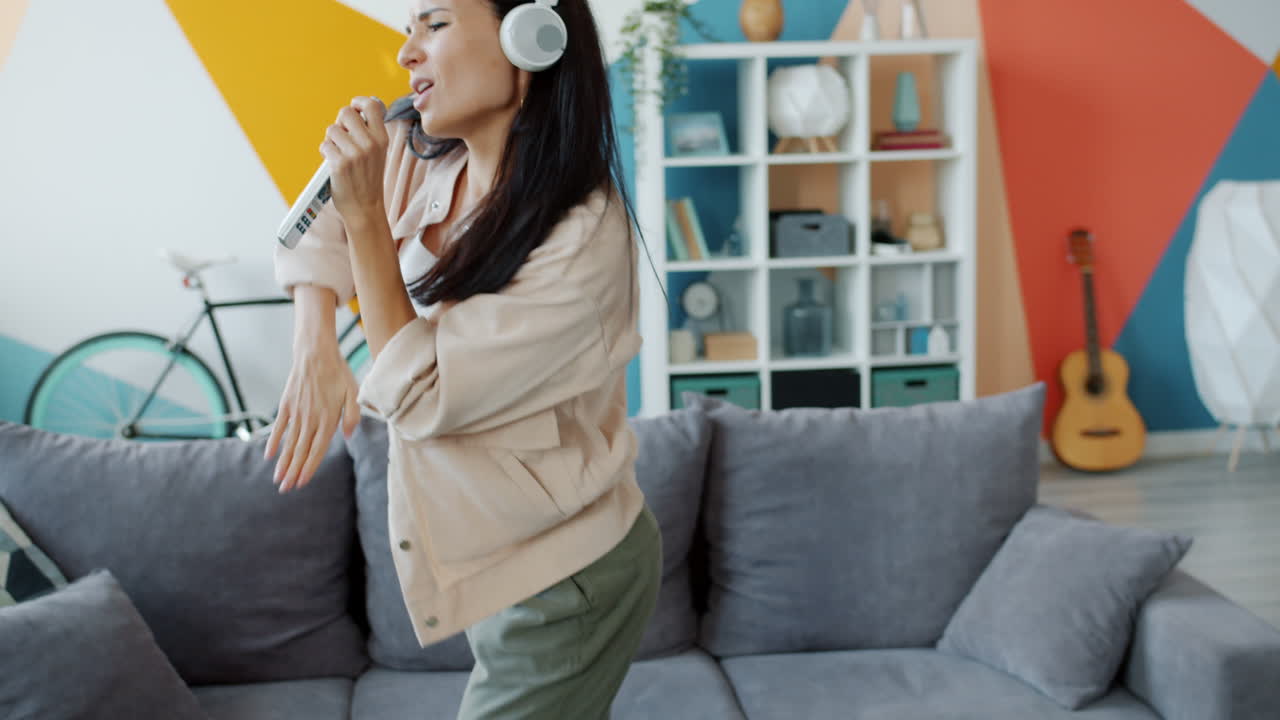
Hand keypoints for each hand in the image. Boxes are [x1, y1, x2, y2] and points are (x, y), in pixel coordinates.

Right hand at [264, 339, 360, 493]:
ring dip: (283, 462)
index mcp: (328, 419)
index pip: (318, 449)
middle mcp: (311, 419)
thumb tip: (348, 436)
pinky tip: (270, 456)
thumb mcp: (353, 392)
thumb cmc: (338, 373)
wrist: (315, 353)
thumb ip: (353, 416)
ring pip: (289, 443)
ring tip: (278, 479)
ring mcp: (296, 413)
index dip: (309, 467)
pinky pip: (279, 427)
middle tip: (286, 490)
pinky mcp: (286, 405)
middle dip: (293, 472)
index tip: (302, 483)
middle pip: (301, 451)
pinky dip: (274, 442)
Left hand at [321, 96, 387, 228]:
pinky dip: (326, 152)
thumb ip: (369, 133)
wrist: (365, 208)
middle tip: (343, 135)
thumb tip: (353, 111)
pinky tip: (334, 162)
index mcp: (382, 139)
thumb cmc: (368, 180)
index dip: (359, 102)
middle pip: (346, 112)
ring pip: (332, 129)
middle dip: (340, 122)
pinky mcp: (340, 164)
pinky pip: (324, 145)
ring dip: (331, 140)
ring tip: (339, 153)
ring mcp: (355, 154)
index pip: (371, 105)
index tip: (354, 108)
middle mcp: (370, 144)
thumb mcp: (378, 153)